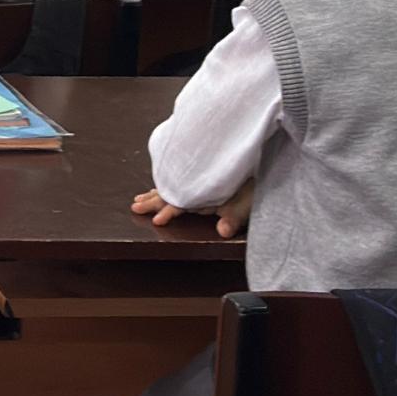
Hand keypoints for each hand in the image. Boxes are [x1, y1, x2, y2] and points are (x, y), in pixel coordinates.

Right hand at [130, 186, 246, 237]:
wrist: (262, 164)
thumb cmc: (255, 187)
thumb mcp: (245, 205)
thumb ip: (233, 219)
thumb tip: (222, 232)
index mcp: (204, 191)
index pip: (181, 202)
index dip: (167, 211)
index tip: (155, 220)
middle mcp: (198, 184)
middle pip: (170, 191)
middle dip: (152, 200)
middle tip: (134, 206)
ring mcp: (200, 181)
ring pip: (172, 185)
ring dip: (156, 192)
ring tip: (138, 196)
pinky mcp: (204, 178)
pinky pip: (179, 180)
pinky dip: (166, 183)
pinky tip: (161, 183)